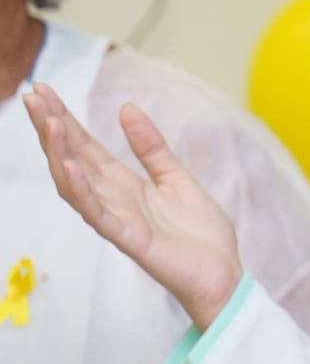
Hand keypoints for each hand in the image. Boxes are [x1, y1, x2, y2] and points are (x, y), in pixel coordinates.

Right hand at [23, 83, 243, 330]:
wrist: (222, 271)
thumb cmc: (199, 232)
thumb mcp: (176, 177)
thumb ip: (151, 147)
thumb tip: (126, 108)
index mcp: (124, 185)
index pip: (85, 147)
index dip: (64, 120)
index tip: (42, 92)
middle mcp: (113, 200)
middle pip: (74, 160)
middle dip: (52, 130)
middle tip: (33, 96)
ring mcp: (118, 220)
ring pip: (77, 185)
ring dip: (60, 154)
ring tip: (48, 124)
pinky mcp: (131, 239)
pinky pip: (99, 214)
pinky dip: (82, 191)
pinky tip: (69, 167)